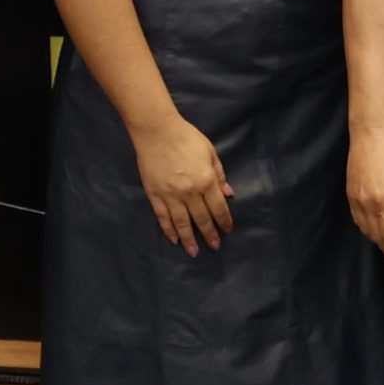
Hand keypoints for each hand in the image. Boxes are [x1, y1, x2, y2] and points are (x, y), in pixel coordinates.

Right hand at [131, 115, 234, 257]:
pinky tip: (174, 240)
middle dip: (209, 234)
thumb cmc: (187, 138)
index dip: (224, 221)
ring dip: (189, 239)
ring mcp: (170, 195)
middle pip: (201, 218)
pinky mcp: (155, 195)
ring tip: (194, 252)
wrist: (157, 131)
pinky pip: (163, 217)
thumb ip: (220, 175)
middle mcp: (190, 192)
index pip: (218, 207)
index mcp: (206, 180)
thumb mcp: (210, 152)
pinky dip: (168, 230)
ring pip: (182, 223)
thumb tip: (229, 194)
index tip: (228, 231)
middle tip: (214, 247)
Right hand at [347, 127, 383, 267]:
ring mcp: (355, 200)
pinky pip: (357, 219)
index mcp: (382, 203)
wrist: (370, 134)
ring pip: (364, 229)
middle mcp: (365, 205)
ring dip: (377, 240)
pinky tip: (376, 227)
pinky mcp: (350, 193)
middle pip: (375, 236)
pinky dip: (367, 228)